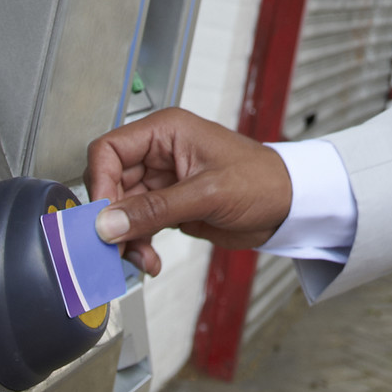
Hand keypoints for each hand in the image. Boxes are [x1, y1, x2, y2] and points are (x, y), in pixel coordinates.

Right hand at [84, 108, 291, 275]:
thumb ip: (155, 209)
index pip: (109, 150)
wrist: (291, 206)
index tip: (100, 215)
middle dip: (112, 217)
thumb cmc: (263, 181)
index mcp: (164, 132)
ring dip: (126, 237)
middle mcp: (157, 153)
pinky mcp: (167, 205)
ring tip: (141, 258)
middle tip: (116, 245)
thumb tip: (109, 223)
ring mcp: (161, 181)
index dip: (99, 182)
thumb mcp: (208, 194)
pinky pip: (138, 224)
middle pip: (110, 183)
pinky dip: (139, 244)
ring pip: (121, 209)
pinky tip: (150, 259)